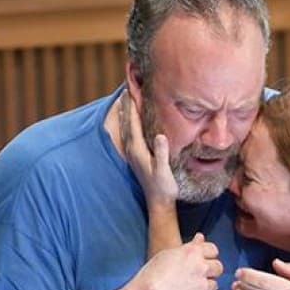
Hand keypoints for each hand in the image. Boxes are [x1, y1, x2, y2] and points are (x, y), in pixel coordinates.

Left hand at [119, 92, 177, 207]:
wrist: (158, 203)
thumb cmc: (163, 187)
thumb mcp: (164, 170)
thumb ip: (161, 153)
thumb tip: (160, 136)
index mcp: (137, 149)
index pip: (133, 121)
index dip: (132, 105)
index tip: (131, 88)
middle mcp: (131, 149)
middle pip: (127, 121)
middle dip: (127, 104)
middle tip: (127, 86)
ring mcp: (132, 153)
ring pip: (126, 127)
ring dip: (126, 112)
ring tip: (126, 98)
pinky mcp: (136, 156)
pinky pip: (129, 134)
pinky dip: (128, 123)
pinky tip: (130, 120)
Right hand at [133, 232, 221, 289]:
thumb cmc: (151, 276)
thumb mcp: (167, 255)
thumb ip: (188, 247)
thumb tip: (201, 237)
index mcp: (193, 252)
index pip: (213, 250)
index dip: (206, 256)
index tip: (199, 262)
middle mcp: (201, 267)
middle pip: (218, 268)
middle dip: (209, 272)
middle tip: (194, 278)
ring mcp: (204, 285)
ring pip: (214, 286)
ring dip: (205, 288)